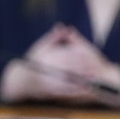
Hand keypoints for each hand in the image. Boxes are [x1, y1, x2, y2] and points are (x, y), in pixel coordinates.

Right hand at [0, 24, 118, 106]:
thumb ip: (53, 38)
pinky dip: (79, 90)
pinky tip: (87, 89)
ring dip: (84, 79)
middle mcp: (49, 70)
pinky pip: (68, 91)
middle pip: (71, 68)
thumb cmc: (32, 61)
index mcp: (47, 59)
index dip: (80, 56)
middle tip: (97, 67)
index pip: (66, 56)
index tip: (90, 55)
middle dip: (85, 68)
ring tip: (96, 78)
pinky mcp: (52, 92)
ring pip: (70, 80)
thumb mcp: (40, 47)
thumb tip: (62, 26)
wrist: (21, 80)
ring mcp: (50, 82)